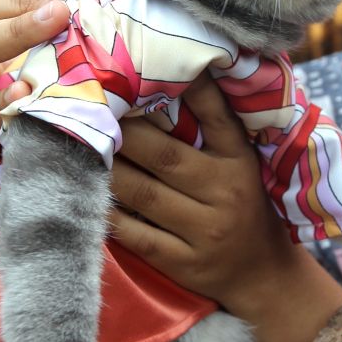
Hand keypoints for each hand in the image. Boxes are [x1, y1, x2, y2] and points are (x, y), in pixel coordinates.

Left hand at [109, 72, 341, 341]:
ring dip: (107, 170)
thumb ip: (213, 130)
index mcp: (240, 163)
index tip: (155, 64)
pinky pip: (138, 236)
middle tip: (89, 107)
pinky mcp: (184, 263)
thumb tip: (171, 81)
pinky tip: (84, 197)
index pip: (218, 119)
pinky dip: (111, 216)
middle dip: (123, 131)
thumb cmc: (245, 209)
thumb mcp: (242, 166)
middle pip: (165, 156)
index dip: (193, 90)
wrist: (263, 276)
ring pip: (144, 195)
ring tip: (77, 146)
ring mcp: (205, 232)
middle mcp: (225, 194)